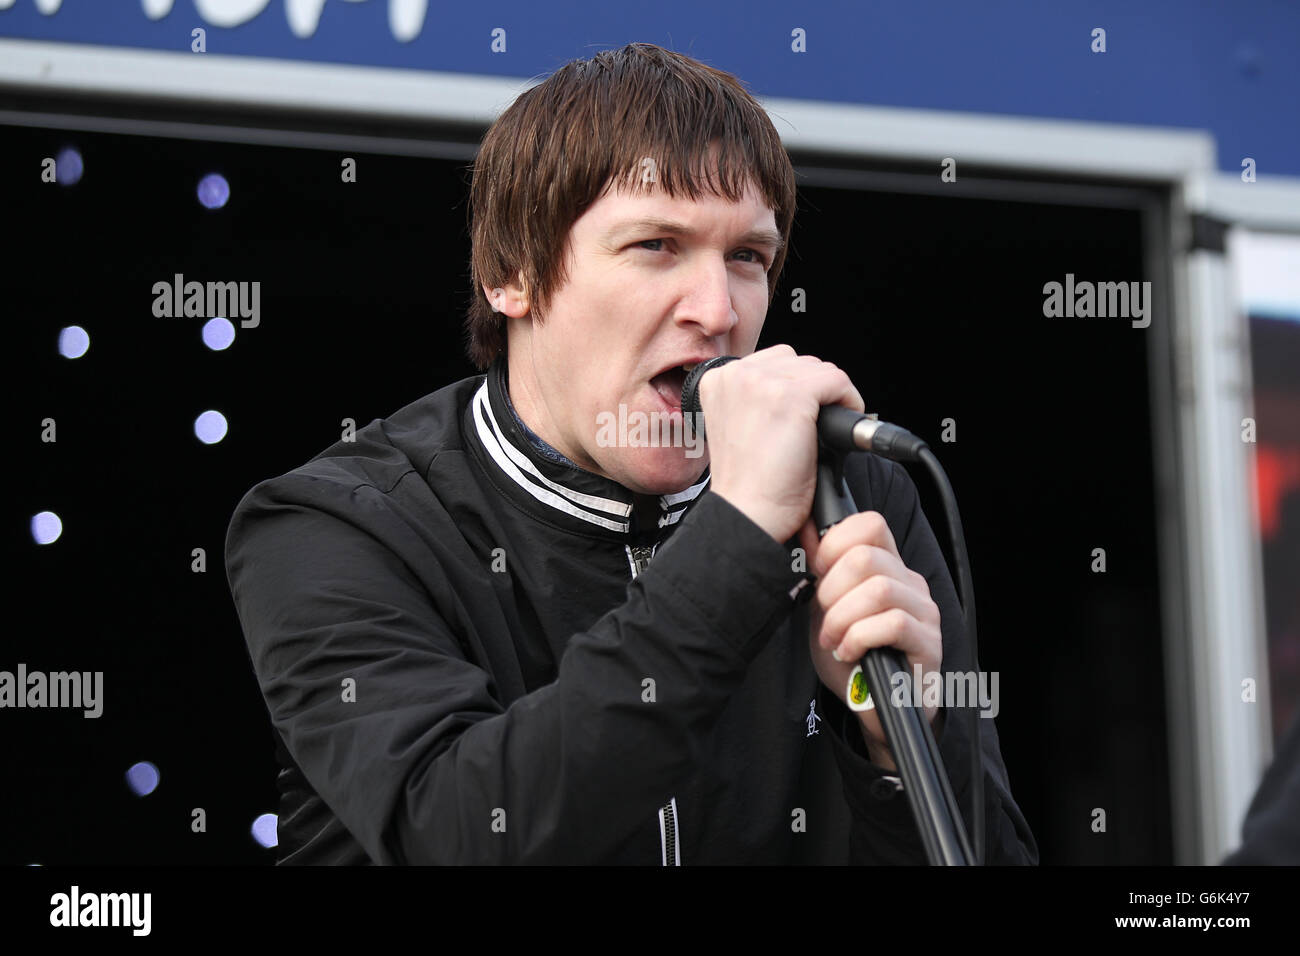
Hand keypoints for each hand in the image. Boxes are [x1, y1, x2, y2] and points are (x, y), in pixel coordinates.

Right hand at [702, 345, 863, 542]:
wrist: (748, 513)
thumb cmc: (748, 483)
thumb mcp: (740, 426)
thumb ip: (756, 399)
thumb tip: (799, 388)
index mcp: (717, 380)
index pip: (775, 362)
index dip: (797, 388)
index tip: (804, 415)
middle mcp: (736, 374)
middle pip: (799, 362)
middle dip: (815, 392)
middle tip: (817, 427)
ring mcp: (762, 382)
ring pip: (820, 370)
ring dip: (831, 398)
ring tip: (825, 430)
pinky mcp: (790, 396)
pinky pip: (837, 382)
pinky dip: (849, 403)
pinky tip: (838, 430)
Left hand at [798, 511, 942, 767]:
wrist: (872, 707)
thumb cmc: (851, 656)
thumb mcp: (826, 608)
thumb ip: (821, 573)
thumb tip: (804, 531)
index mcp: (887, 566)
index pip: (871, 524)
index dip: (835, 542)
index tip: (816, 571)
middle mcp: (911, 582)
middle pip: (866, 557)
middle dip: (831, 589)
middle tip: (824, 618)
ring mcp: (924, 612)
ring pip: (878, 590)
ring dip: (843, 618)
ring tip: (833, 639)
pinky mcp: (930, 643)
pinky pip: (892, 624)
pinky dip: (859, 638)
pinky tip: (849, 652)